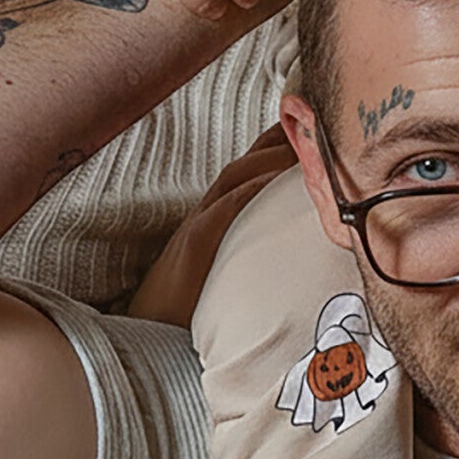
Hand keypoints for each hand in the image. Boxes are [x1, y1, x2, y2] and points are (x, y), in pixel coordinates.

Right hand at [127, 126, 298, 326]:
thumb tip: (292, 259)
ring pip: (233, 179)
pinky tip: (271, 182)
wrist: (144, 339)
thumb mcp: (226, 276)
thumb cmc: (188, 313)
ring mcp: (195, 229)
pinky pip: (219, 214)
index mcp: (214, 218)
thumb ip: (252, 258)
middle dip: (278, 139)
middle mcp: (205, 215)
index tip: (310, 128)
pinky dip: (246, 193)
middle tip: (313, 119)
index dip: (276, 146)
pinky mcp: (190, 250)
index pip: (247, 173)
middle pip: (243, 164)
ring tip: (303, 145)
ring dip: (268, 158)